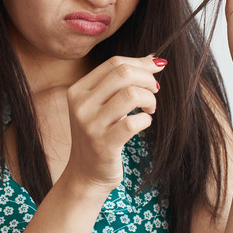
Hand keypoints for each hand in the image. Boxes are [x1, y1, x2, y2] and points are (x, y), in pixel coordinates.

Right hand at [63, 55, 163, 194]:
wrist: (85, 174)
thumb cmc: (99, 134)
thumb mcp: (102, 105)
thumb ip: (121, 81)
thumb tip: (153, 57)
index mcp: (78, 90)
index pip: (114, 63)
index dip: (140, 63)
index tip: (155, 71)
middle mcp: (81, 105)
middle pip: (123, 74)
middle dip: (147, 79)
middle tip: (155, 91)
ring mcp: (90, 125)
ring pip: (130, 94)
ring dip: (149, 99)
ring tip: (150, 109)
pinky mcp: (103, 145)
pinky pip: (134, 123)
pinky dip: (146, 120)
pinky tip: (144, 123)